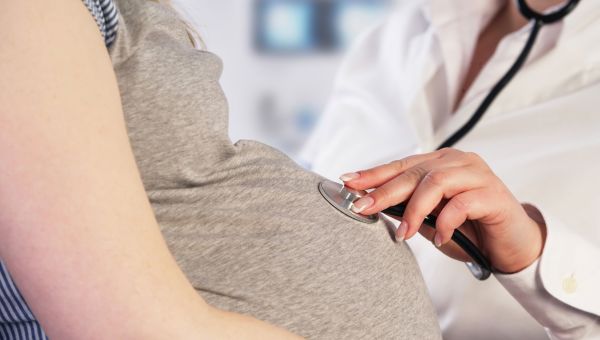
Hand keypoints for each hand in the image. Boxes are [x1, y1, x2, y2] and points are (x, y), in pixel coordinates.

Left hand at [340, 148, 545, 273]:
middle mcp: (458, 162)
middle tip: (362, 208)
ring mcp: (477, 174)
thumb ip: (407, 209)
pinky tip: (440, 239)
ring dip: (414, 210)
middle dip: (383, 191)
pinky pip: (461, 204)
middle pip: (414, 172)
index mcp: (440, 163)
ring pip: (435, 183)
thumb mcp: (430, 220)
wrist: (512, 246)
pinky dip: (445, 222)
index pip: (401, 166)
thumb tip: (371, 205)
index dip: (373, 174)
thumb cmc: (469, 230)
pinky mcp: (493, 194)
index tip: (347, 182)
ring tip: (403, 234)